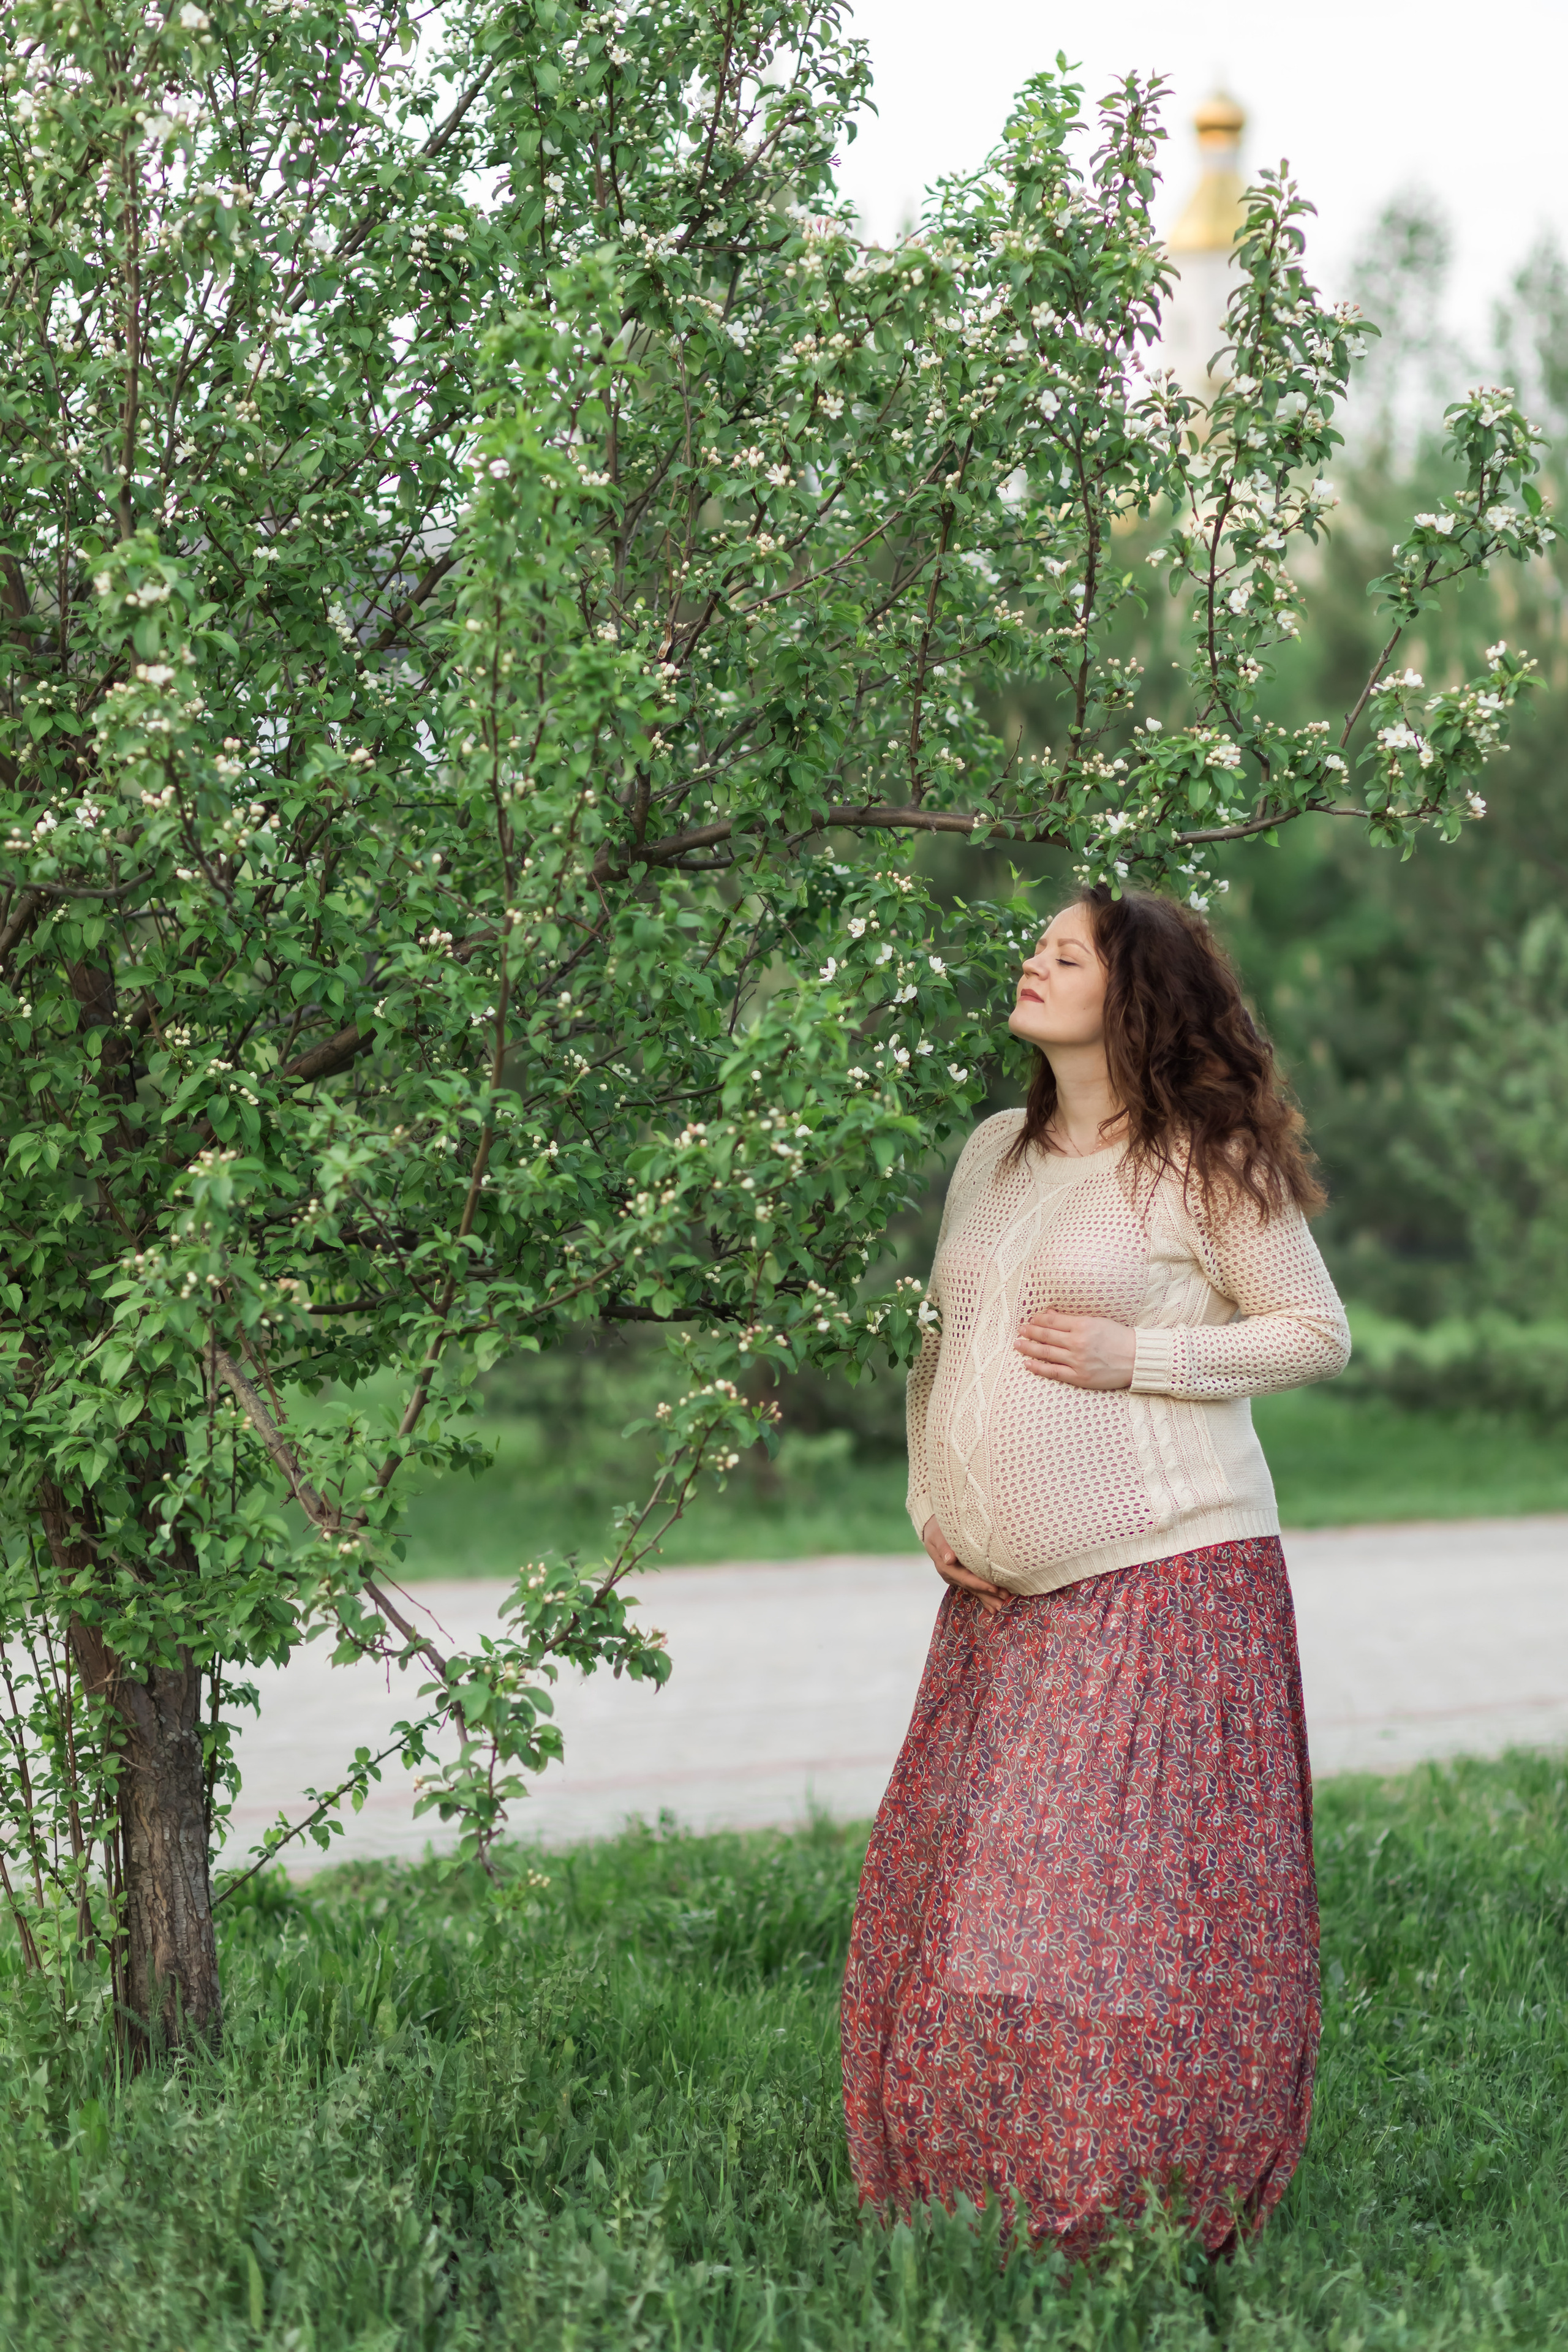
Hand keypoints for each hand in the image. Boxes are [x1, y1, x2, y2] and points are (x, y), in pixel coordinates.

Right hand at [922, 1515, 1009, 1616]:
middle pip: (972, 1587)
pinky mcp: (962, 1576)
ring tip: (1002, 1605)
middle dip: (988, 1594)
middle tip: (1005, 1599)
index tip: (994, 1588)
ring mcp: (957, 1577)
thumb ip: (943, 1547)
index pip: (966, 1578)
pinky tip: (993, 1605)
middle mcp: (951, 1575)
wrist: (933, 1531)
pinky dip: (984, 1596)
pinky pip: (973, 1588)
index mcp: (946, 1567)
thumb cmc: (938, 1530)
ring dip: (988, 1598)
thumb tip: (949, 1560)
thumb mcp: (938, 1536)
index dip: (980, 1584)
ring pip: (974, 1590)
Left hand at [1014, 1310, 1135, 1390]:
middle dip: (1030, 1332)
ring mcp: (1077, 1360)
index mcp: (1083, 1325)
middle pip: (1046, 1336)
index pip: (1053, 1321)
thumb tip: (1050, 1315)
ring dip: (1029, 1347)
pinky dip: (1039, 1368)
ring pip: (1046, 1353)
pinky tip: (1028, 1364)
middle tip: (1019, 1330)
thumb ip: (1073, 1320)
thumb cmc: (1120, 1338)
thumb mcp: (1097, 1321)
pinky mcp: (1080, 1377)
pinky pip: (1054, 1372)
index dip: (1038, 1320)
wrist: (1138, 1358)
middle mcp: (1077, 1342)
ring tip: (1017, 1344)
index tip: (1030, 1319)